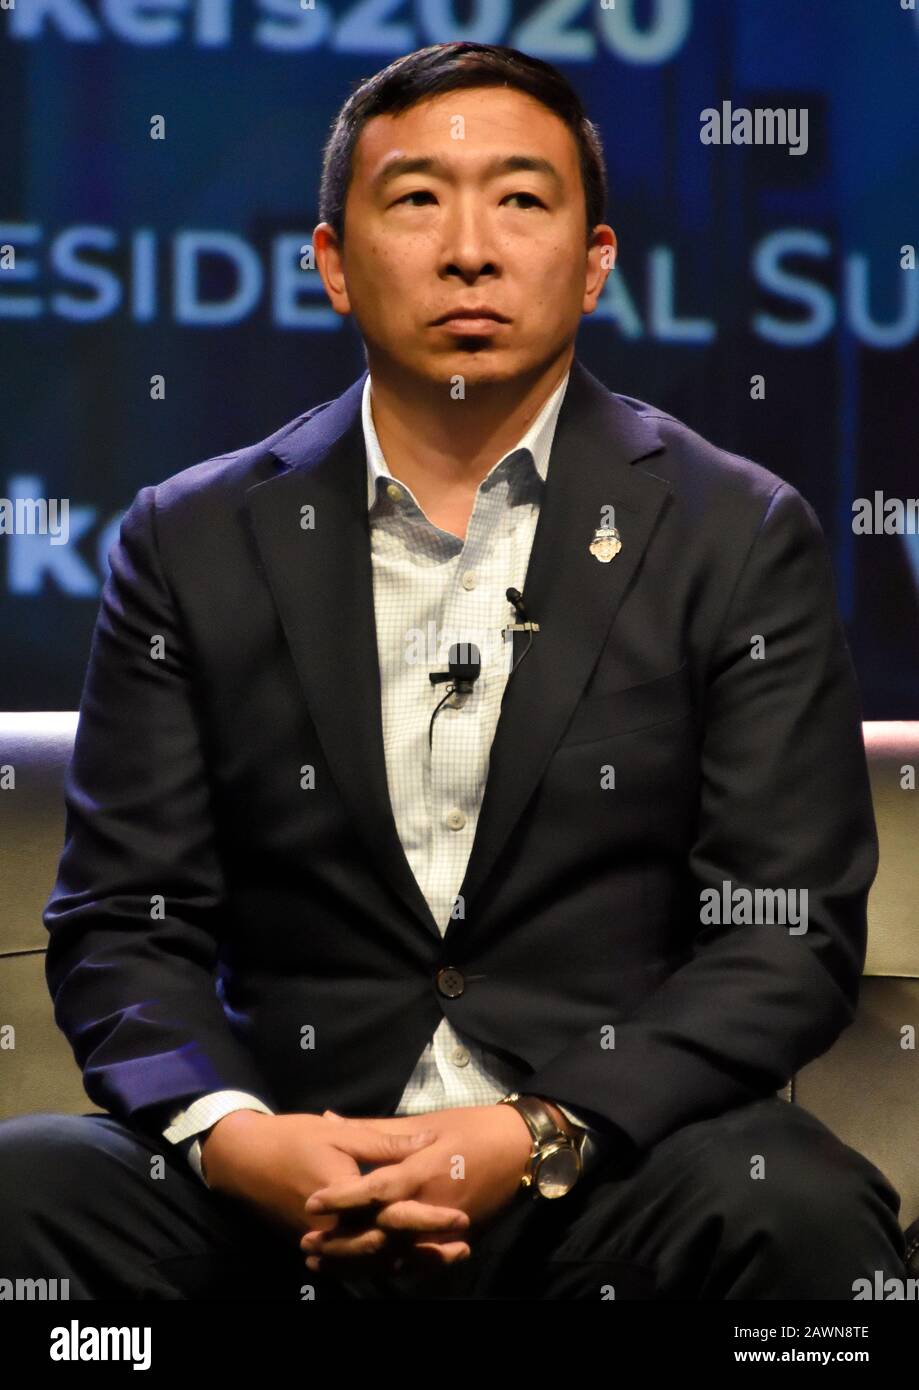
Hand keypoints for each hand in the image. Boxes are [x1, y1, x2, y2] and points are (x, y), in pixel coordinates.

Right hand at [199, 1109, 469, 1270]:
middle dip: (427, 1249)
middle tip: (463, 1246)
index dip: (429, 1219)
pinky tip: (403, 1263)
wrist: (245, 1160)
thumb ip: (385, 1143)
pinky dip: (380, 1265)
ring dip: (410, 1262)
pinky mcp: (320, 1243)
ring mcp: (326, 1240)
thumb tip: (426, 1144)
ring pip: (373, 1261)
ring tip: (444, 1259)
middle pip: (389, 1246)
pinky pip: (354, 1263)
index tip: (460, 1217)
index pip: (395, 1214)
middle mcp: (337, 1227)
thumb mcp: (341, 1134)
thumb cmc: (294, 1139)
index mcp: (346, 1197)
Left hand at [300, 1104, 532, 1273]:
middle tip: (307, 1246)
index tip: (312, 1202)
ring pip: (396, 1251)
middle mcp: (432, 1204)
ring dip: (359, 1259)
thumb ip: (378, 1129)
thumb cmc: (472, 1127)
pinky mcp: (455, 1237)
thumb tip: (333, 1120)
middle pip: (380, 1231)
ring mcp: (445, 1226)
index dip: (343, 1198)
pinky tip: (364, 1268)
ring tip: (323, 1264)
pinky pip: (418, 1257)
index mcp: (424, 1170)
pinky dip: (389, 1264)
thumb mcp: (425, 1121)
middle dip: (343, 1241)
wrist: (522, 1149)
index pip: (376, 1190)